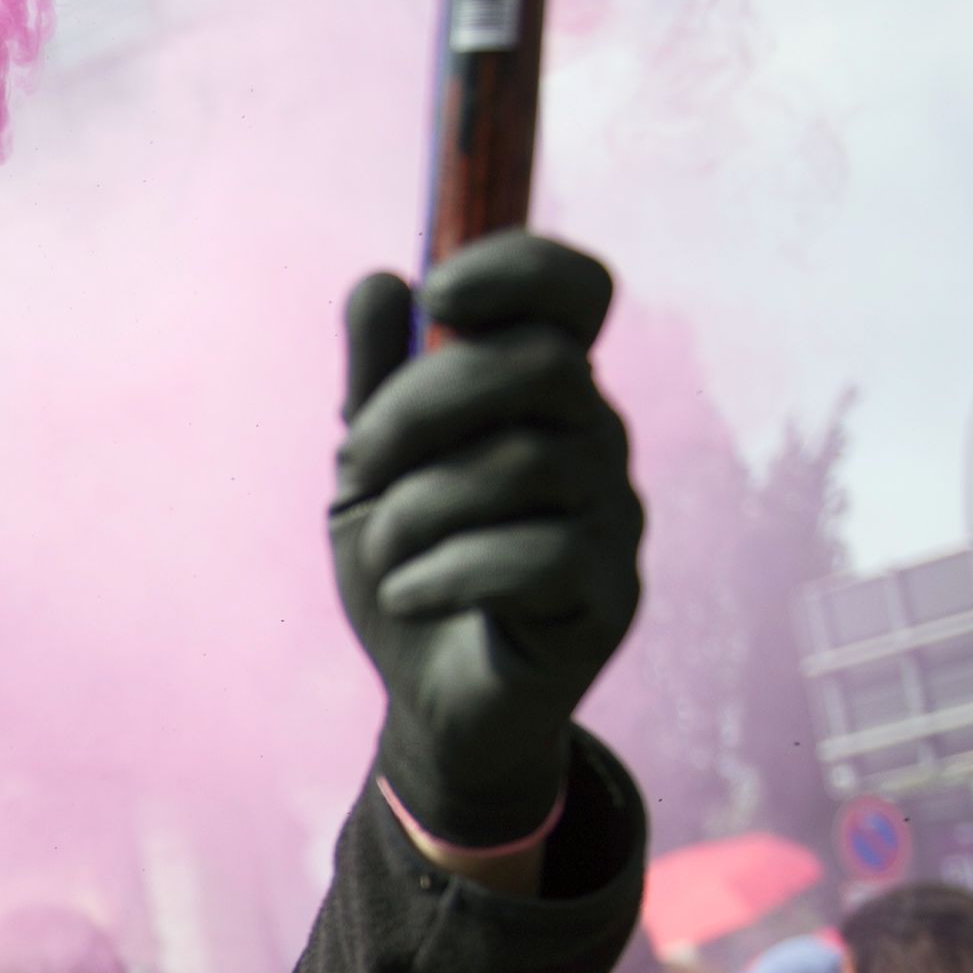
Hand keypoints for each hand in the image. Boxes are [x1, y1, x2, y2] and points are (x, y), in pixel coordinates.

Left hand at [329, 233, 641, 847]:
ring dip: (419, 508)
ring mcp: (613, 517)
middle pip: (542, 365)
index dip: (520, 268)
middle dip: (425, 403)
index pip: (578, 291)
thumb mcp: (373, 474)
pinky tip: (406, 596)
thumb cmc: (416, 568)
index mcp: (545, 393)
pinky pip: (535, 557)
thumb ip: (375, 384)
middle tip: (360, 460)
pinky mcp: (609, 597)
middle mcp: (596, 439)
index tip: (438, 295)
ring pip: (526, 466)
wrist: (436, 704)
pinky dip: (446, 573)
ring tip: (384, 553)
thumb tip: (382, 282)